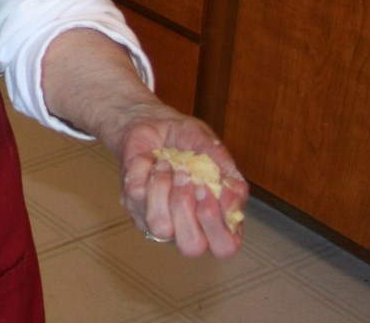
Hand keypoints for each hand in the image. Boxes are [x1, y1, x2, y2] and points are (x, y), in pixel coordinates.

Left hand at [117, 109, 246, 257]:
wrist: (151, 122)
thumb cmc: (186, 140)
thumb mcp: (214, 150)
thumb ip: (230, 174)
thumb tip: (235, 196)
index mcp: (215, 221)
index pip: (224, 246)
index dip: (217, 223)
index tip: (206, 187)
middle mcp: (186, 228)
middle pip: (191, 246)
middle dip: (187, 208)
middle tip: (186, 178)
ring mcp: (157, 221)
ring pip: (160, 225)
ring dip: (164, 188)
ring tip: (169, 164)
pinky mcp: (133, 206)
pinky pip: (137, 196)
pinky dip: (146, 170)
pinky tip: (152, 160)